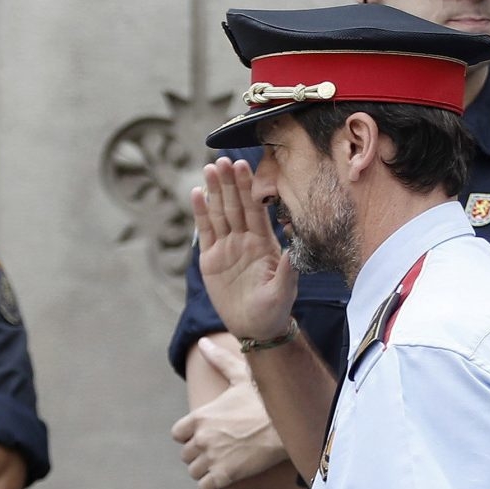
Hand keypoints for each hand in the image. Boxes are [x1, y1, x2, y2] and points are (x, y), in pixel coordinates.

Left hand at [171, 339, 287, 488]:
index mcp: (201, 416)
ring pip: (195, 473)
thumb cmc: (266, 399)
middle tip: (217, 453)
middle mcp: (202, 438)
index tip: (203, 437)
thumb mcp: (240, 375)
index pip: (177, 434)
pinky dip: (213, 486)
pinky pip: (206, 488)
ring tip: (221, 467)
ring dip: (205, 472)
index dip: (189, 437)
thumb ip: (219, 361)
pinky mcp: (226, 476)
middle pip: (186, 455)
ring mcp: (212, 458)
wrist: (287, 424)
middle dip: (198, 455)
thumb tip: (203, 343)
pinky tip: (225, 479)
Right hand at [192, 158, 297, 342]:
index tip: (243, 167)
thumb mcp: (284, 291)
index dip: (248, 188)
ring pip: (219, 213)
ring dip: (214, 191)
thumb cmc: (274, 310)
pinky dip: (200, 213)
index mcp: (263, 242)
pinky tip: (196, 194)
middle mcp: (244, 239)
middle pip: (235, 205)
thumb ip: (287, 270)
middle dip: (229, 183)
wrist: (256, 328)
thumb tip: (293, 249)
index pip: (254, 209)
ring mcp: (227, 247)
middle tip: (223, 160)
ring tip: (208, 169)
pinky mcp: (211, 259)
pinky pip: (205, 232)